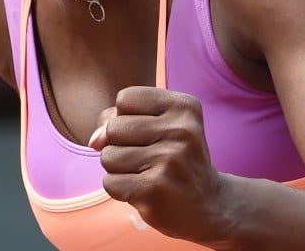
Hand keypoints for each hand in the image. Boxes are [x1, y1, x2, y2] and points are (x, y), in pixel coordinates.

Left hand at [89, 87, 230, 242]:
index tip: (152, 132)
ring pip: (108, 156)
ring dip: (119, 169)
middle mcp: (181, 131)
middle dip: (120, 145)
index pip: (125, 98)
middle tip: (150, 158)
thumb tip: (94, 141)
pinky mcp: (155, 190)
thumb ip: (117, 119)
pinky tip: (145, 191)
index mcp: (184, 106)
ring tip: (147, 174)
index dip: (127, 117)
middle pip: (113, 128)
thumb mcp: (155, 125)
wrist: (210, 206)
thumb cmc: (174, 158)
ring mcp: (169, 161)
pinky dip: (120, 189)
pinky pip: (110, 182)